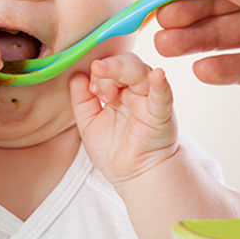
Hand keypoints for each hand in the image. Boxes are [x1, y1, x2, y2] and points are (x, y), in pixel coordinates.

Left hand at [68, 53, 177, 186]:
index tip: (90, 90)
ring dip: (122, 72)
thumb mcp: (88, 122)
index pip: (110, 67)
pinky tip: (157, 75)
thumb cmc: (112, 150)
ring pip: (141, 72)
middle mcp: (135, 91)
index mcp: (119, 90)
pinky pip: (163, 96)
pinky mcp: (161, 115)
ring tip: (108, 91)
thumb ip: (81, 99)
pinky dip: (160, 84)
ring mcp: (149, 101)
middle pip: (126, 63)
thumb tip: (76, 75)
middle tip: (97, 89)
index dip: (98, 73)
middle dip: (108, 69)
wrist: (131, 176)